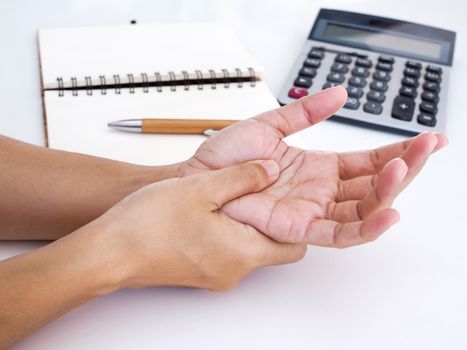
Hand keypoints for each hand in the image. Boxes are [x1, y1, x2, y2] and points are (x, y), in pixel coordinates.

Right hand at [93, 161, 305, 290]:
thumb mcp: (203, 187)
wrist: (109, 253)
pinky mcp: (201, 273)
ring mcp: (216, 275)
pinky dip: (226, 232)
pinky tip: (207, 212)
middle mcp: (234, 271)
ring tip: (226, 196)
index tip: (289, 197)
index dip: (297, 219)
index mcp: (243, 252)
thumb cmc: (148, 225)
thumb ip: (244, 176)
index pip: (296, 245)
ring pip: (248, 247)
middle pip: (273, 246)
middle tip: (256, 191)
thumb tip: (271, 170)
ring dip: (244, 222)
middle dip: (269, 218)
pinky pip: (227, 252)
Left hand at [181, 87, 447, 246]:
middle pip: (373, 184)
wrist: (200, 176)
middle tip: (427, 148)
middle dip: (403, 167)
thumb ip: (305, 111)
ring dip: (389, 191)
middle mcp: (321, 191)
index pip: (367, 161)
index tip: (426, 140)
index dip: (397, 151)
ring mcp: (312, 210)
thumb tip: (340, 94)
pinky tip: (389, 212)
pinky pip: (339, 233)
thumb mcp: (271, 124)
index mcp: (319, 168)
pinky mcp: (299, 228)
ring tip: (405, 169)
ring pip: (363, 208)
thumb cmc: (228, 156)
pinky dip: (366, 227)